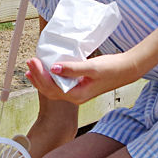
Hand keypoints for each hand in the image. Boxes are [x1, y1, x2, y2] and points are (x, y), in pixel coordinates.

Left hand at [25, 53, 139, 103]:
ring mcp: (76, 92)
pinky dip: (49, 77)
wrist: (127, 70)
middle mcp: (74, 96)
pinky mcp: (78, 85)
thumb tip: (53, 68)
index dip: (40, 75)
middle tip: (30, 60)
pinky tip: (45, 69)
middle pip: (49, 90)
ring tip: (31, 66)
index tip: (34, 61)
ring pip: (52, 88)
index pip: (51, 88)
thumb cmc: (112, 69)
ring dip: (41, 77)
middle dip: (37, 76)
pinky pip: (58, 84)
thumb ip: (73, 69)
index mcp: (76, 95)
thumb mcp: (92, 67)